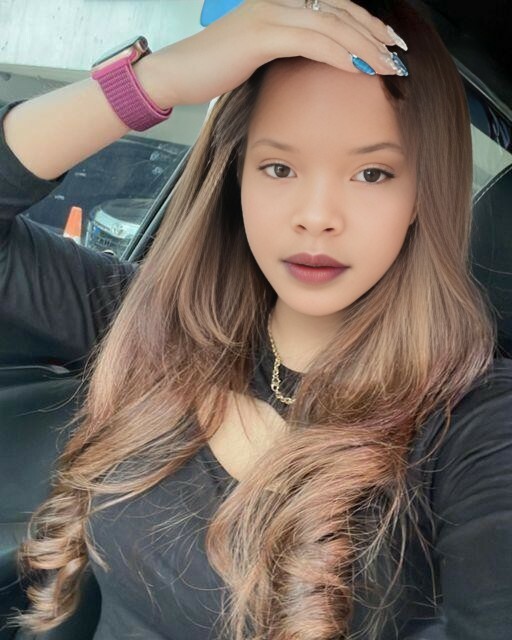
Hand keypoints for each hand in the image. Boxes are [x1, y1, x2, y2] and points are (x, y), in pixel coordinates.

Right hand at [151, 0, 407, 106]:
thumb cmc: (214, 67)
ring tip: (389, 65)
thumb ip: (287, 48)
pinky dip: (340, 54)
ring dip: (366, 46)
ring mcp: (270, 12)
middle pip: (341, 10)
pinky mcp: (262, 33)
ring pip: (332, 24)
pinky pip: (313, 40)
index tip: (389, 44)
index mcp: (280, 2)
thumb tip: (315, 62)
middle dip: (375, 33)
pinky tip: (360, 68)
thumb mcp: (258, 54)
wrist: (178, 74)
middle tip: (399, 54)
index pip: (334, 6)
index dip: (366, 23)